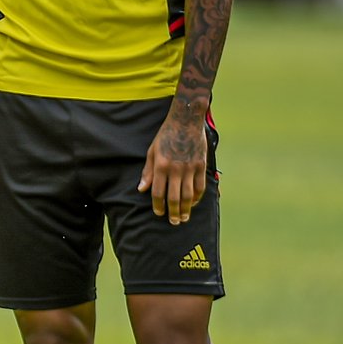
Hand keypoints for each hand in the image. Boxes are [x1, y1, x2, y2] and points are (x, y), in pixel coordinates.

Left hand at [139, 107, 207, 224]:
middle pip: (174, 197)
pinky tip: (194, 204)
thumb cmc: (165, 136)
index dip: (158, 205)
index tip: (158, 213)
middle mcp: (175, 169)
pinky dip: (198, 197)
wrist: (186, 121)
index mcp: (161, 166)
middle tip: (173, 222)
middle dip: (173, 212)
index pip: (158, 192)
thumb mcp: (152, 151)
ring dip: (186, 209)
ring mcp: (190, 168)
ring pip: (189, 195)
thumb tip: (141, 189)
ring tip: (184, 218)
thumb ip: (147, 172)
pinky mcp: (201, 165)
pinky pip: (200, 186)